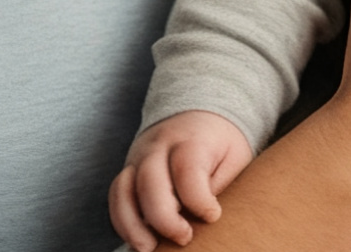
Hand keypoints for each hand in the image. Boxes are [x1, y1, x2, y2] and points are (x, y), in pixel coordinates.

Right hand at [109, 111, 253, 250]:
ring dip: (132, 224)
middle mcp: (158, 146)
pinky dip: (122, 221)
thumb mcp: (234, 156)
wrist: (198, 113)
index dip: (198, 199)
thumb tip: (205, 221)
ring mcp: (138, 158)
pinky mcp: (129, 172)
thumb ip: (221, 185)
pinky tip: (139, 241)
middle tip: (184, 238)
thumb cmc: (221, 143)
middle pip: (149, 180)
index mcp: (190, 139)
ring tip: (148, 249)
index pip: (187, 169)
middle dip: (164, 217)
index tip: (213, 216)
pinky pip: (116, 197)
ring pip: (123, 190)